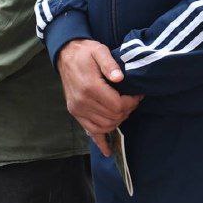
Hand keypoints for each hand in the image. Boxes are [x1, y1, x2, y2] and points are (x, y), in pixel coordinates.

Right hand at [56, 39, 140, 154]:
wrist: (65, 55)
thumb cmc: (85, 52)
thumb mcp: (99, 51)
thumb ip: (110, 64)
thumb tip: (120, 78)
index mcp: (90, 87)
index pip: (117, 106)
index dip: (131, 102)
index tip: (137, 95)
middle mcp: (82, 102)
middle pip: (113, 117)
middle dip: (127, 110)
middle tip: (132, 100)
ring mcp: (77, 110)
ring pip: (104, 126)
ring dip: (118, 121)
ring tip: (124, 109)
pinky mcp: (75, 113)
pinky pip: (89, 132)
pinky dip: (100, 142)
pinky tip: (108, 151)